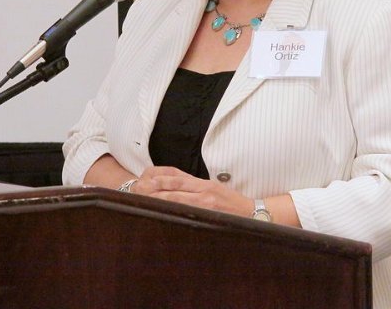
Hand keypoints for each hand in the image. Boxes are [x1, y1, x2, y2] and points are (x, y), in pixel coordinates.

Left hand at [133, 165, 252, 217]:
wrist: (251, 213)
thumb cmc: (232, 204)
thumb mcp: (215, 190)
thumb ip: (196, 188)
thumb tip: (175, 188)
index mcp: (204, 183)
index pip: (178, 176)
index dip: (160, 178)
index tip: (146, 180)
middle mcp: (204, 189)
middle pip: (174, 186)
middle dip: (155, 188)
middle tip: (138, 190)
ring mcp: (206, 201)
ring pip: (177, 198)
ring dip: (159, 199)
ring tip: (144, 200)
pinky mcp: (209, 212)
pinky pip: (187, 211)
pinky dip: (173, 211)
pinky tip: (162, 214)